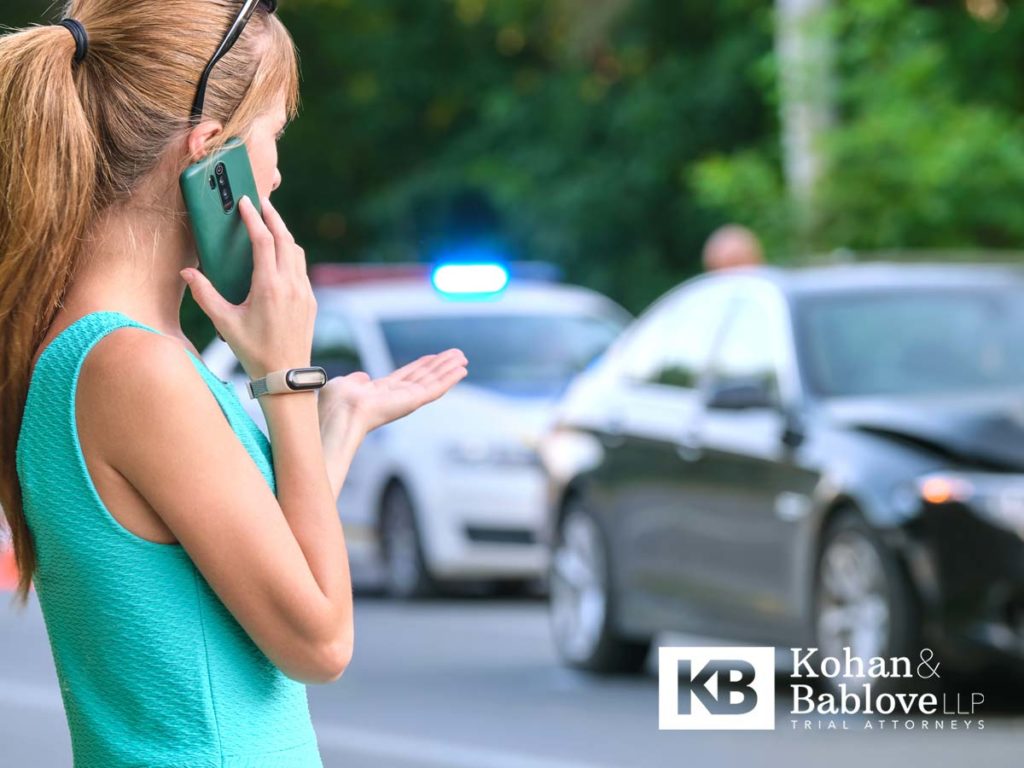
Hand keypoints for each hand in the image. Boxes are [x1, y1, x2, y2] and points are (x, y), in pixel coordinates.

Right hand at [179, 195, 314, 378]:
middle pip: (285, 239)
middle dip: (273, 217)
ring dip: (284, 234)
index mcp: (269, 286)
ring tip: (270, 224)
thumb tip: (187, 273)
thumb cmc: (254, 351)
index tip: (246, 203)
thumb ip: (205, 295)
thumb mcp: (224, 323)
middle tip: (261, 203)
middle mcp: (290, 285)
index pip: (263, 240)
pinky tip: (280, 255)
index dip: (254, 218)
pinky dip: (291, 254)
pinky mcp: (310, 300)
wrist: (286, 375)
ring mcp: (304, 292)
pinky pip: (301, 268)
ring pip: (296, 252)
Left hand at [317, 349, 468, 439]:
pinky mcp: (413, 402)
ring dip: (449, 369)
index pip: (406, 376)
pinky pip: (435, 389)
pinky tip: (461, 370)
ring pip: (433, 381)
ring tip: (463, 357)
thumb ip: (356, 381)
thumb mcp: (345, 385)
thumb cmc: (334, 404)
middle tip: (457, 354)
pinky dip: (449, 379)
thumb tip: (363, 376)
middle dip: (440, 365)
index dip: (421, 365)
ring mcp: (406, 400)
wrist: (337, 415)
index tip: (434, 356)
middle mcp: (396, 397)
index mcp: (380, 392)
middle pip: (424, 377)